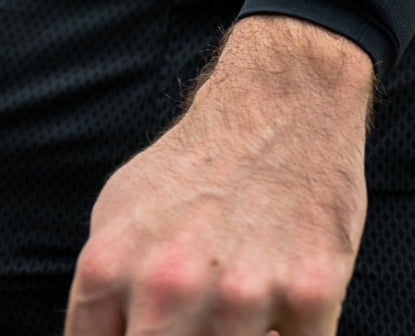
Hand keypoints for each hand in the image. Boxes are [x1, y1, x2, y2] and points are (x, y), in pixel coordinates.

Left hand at [66, 15, 374, 334]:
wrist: (283, 102)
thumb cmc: (198, 164)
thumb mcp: (118, 216)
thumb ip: (103, 295)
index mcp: (109, 270)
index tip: (154, 328)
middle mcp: (170, 288)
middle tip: (199, 318)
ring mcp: (242, 296)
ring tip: (242, 302)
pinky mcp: (311, 295)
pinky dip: (289, 335)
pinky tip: (282, 297)